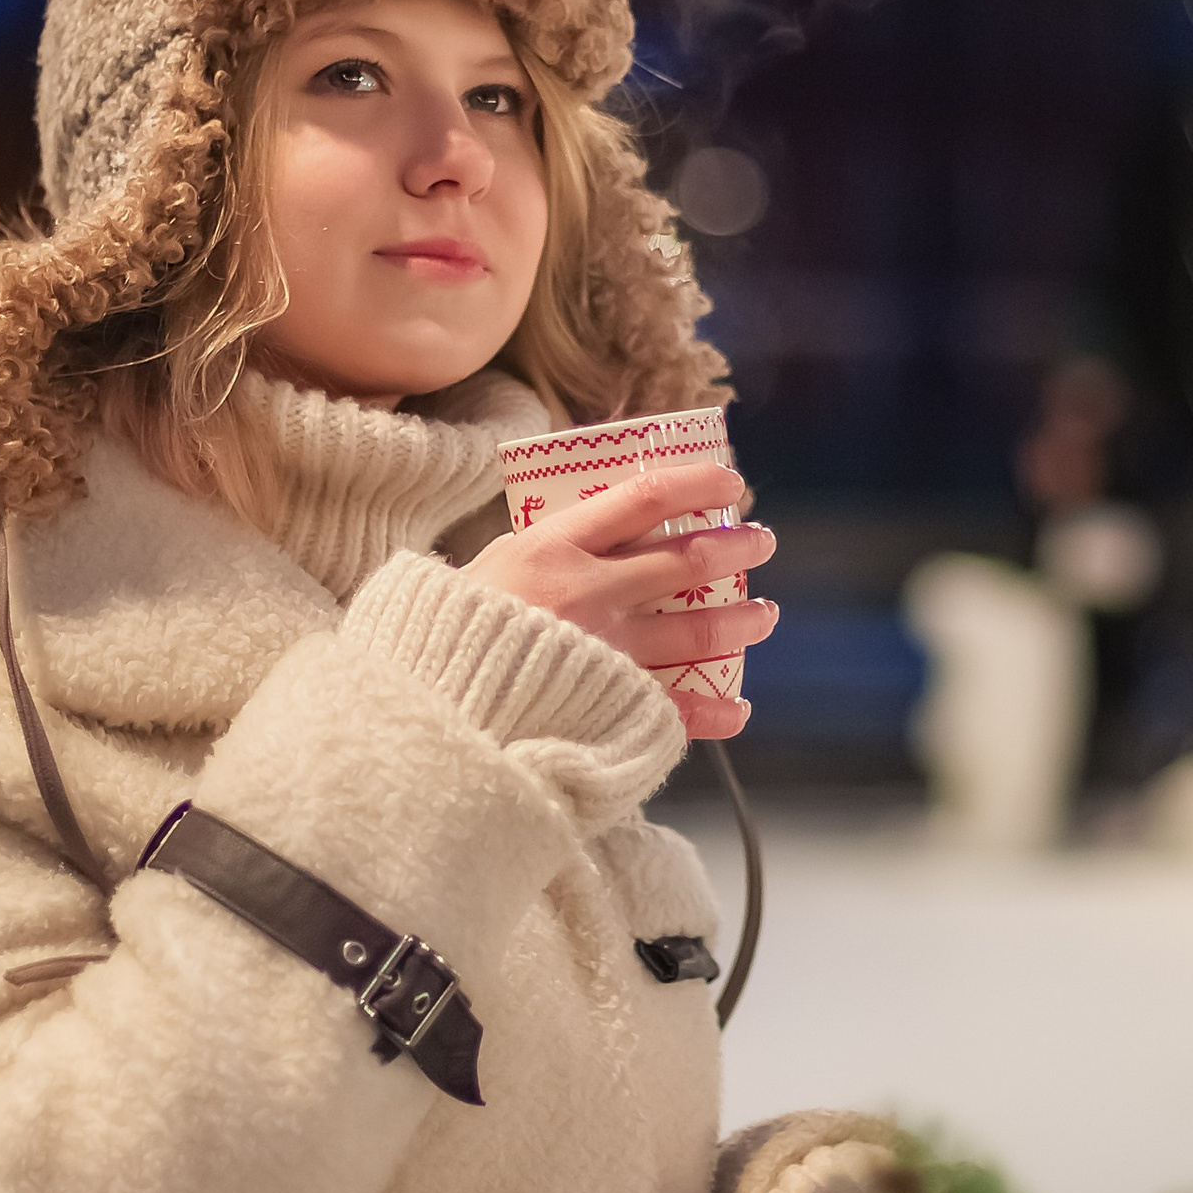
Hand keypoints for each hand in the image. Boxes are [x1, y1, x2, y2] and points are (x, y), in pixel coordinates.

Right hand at [464, 454, 776, 738]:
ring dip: (741, 621)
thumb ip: (540, 549)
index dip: (696, 484)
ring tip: (763, 615)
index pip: (644, 497)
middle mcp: (589, 593)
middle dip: (735, 549)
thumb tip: (590, 525)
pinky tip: (738, 708)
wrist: (429, 708)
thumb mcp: (486, 567)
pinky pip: (676, 707)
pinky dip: (714, 710)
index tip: (729, 483)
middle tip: (761, 543)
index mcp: (553, 547)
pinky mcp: (608, 705)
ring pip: (696, 630)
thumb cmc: (444, 634)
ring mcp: (605, 652)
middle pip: (685, 561)